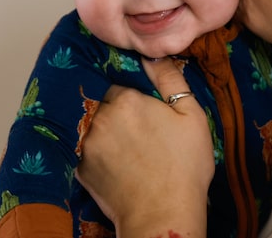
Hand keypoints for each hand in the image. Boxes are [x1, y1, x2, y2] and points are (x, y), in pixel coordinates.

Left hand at [76, 57, 214, 237]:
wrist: (164, 215)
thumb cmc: (184, 166)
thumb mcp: (191, 115)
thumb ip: (170, 79)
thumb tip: (153, 55)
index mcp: (127, 99)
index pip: (121, 82)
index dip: (134, 93)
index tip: (145, 108)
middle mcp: (101, 117)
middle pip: (104, 102)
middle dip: (118, 110)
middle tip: (140, 130)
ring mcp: (87, 143)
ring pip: (94, 124)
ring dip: (107, 129)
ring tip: (130, 148)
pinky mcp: (80, 168)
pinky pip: (86, 149)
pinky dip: (100, 152)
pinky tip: (119, 163)